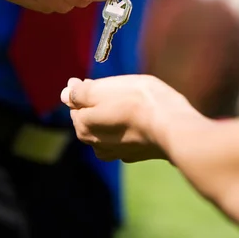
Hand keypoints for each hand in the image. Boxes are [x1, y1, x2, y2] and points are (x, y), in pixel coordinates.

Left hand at [61, 74, 193, 162]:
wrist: (172, 126)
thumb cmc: (137, 101)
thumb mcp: (104, 88)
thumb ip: (81, 92)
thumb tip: (66, 92)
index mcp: (84, 127)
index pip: (76, 106)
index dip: (85, 92)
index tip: (99, 81)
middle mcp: (96, 144)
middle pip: (90, 120)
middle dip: (97, 106)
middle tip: (114, 90)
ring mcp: (117, 153)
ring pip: (107, 131)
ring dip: (112, 118)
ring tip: (128, 103)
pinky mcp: (137, 156)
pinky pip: (124, 139)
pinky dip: (127, 129)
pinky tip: (138, 121)